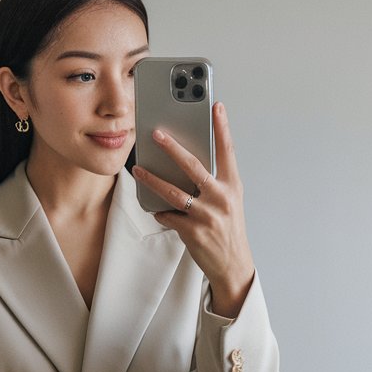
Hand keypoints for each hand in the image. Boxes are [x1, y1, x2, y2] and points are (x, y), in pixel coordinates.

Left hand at [132, 102, 254, 317]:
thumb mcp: (229, 202)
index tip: (216, 105)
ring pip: (173, 192)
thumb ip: (214, 182)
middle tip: (156, 133)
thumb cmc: (228, 230)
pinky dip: (159, 211)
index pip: (228, 151)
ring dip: (152, 179)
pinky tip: (154, 208)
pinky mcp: (193, 232)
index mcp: (232, 187)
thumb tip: (186, 163)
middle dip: (173, 148)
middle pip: (194, 167)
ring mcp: (207, 216)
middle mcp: (221, 199)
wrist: (233, 265)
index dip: (222, 127)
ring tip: (138, 170)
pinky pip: (168, 216)